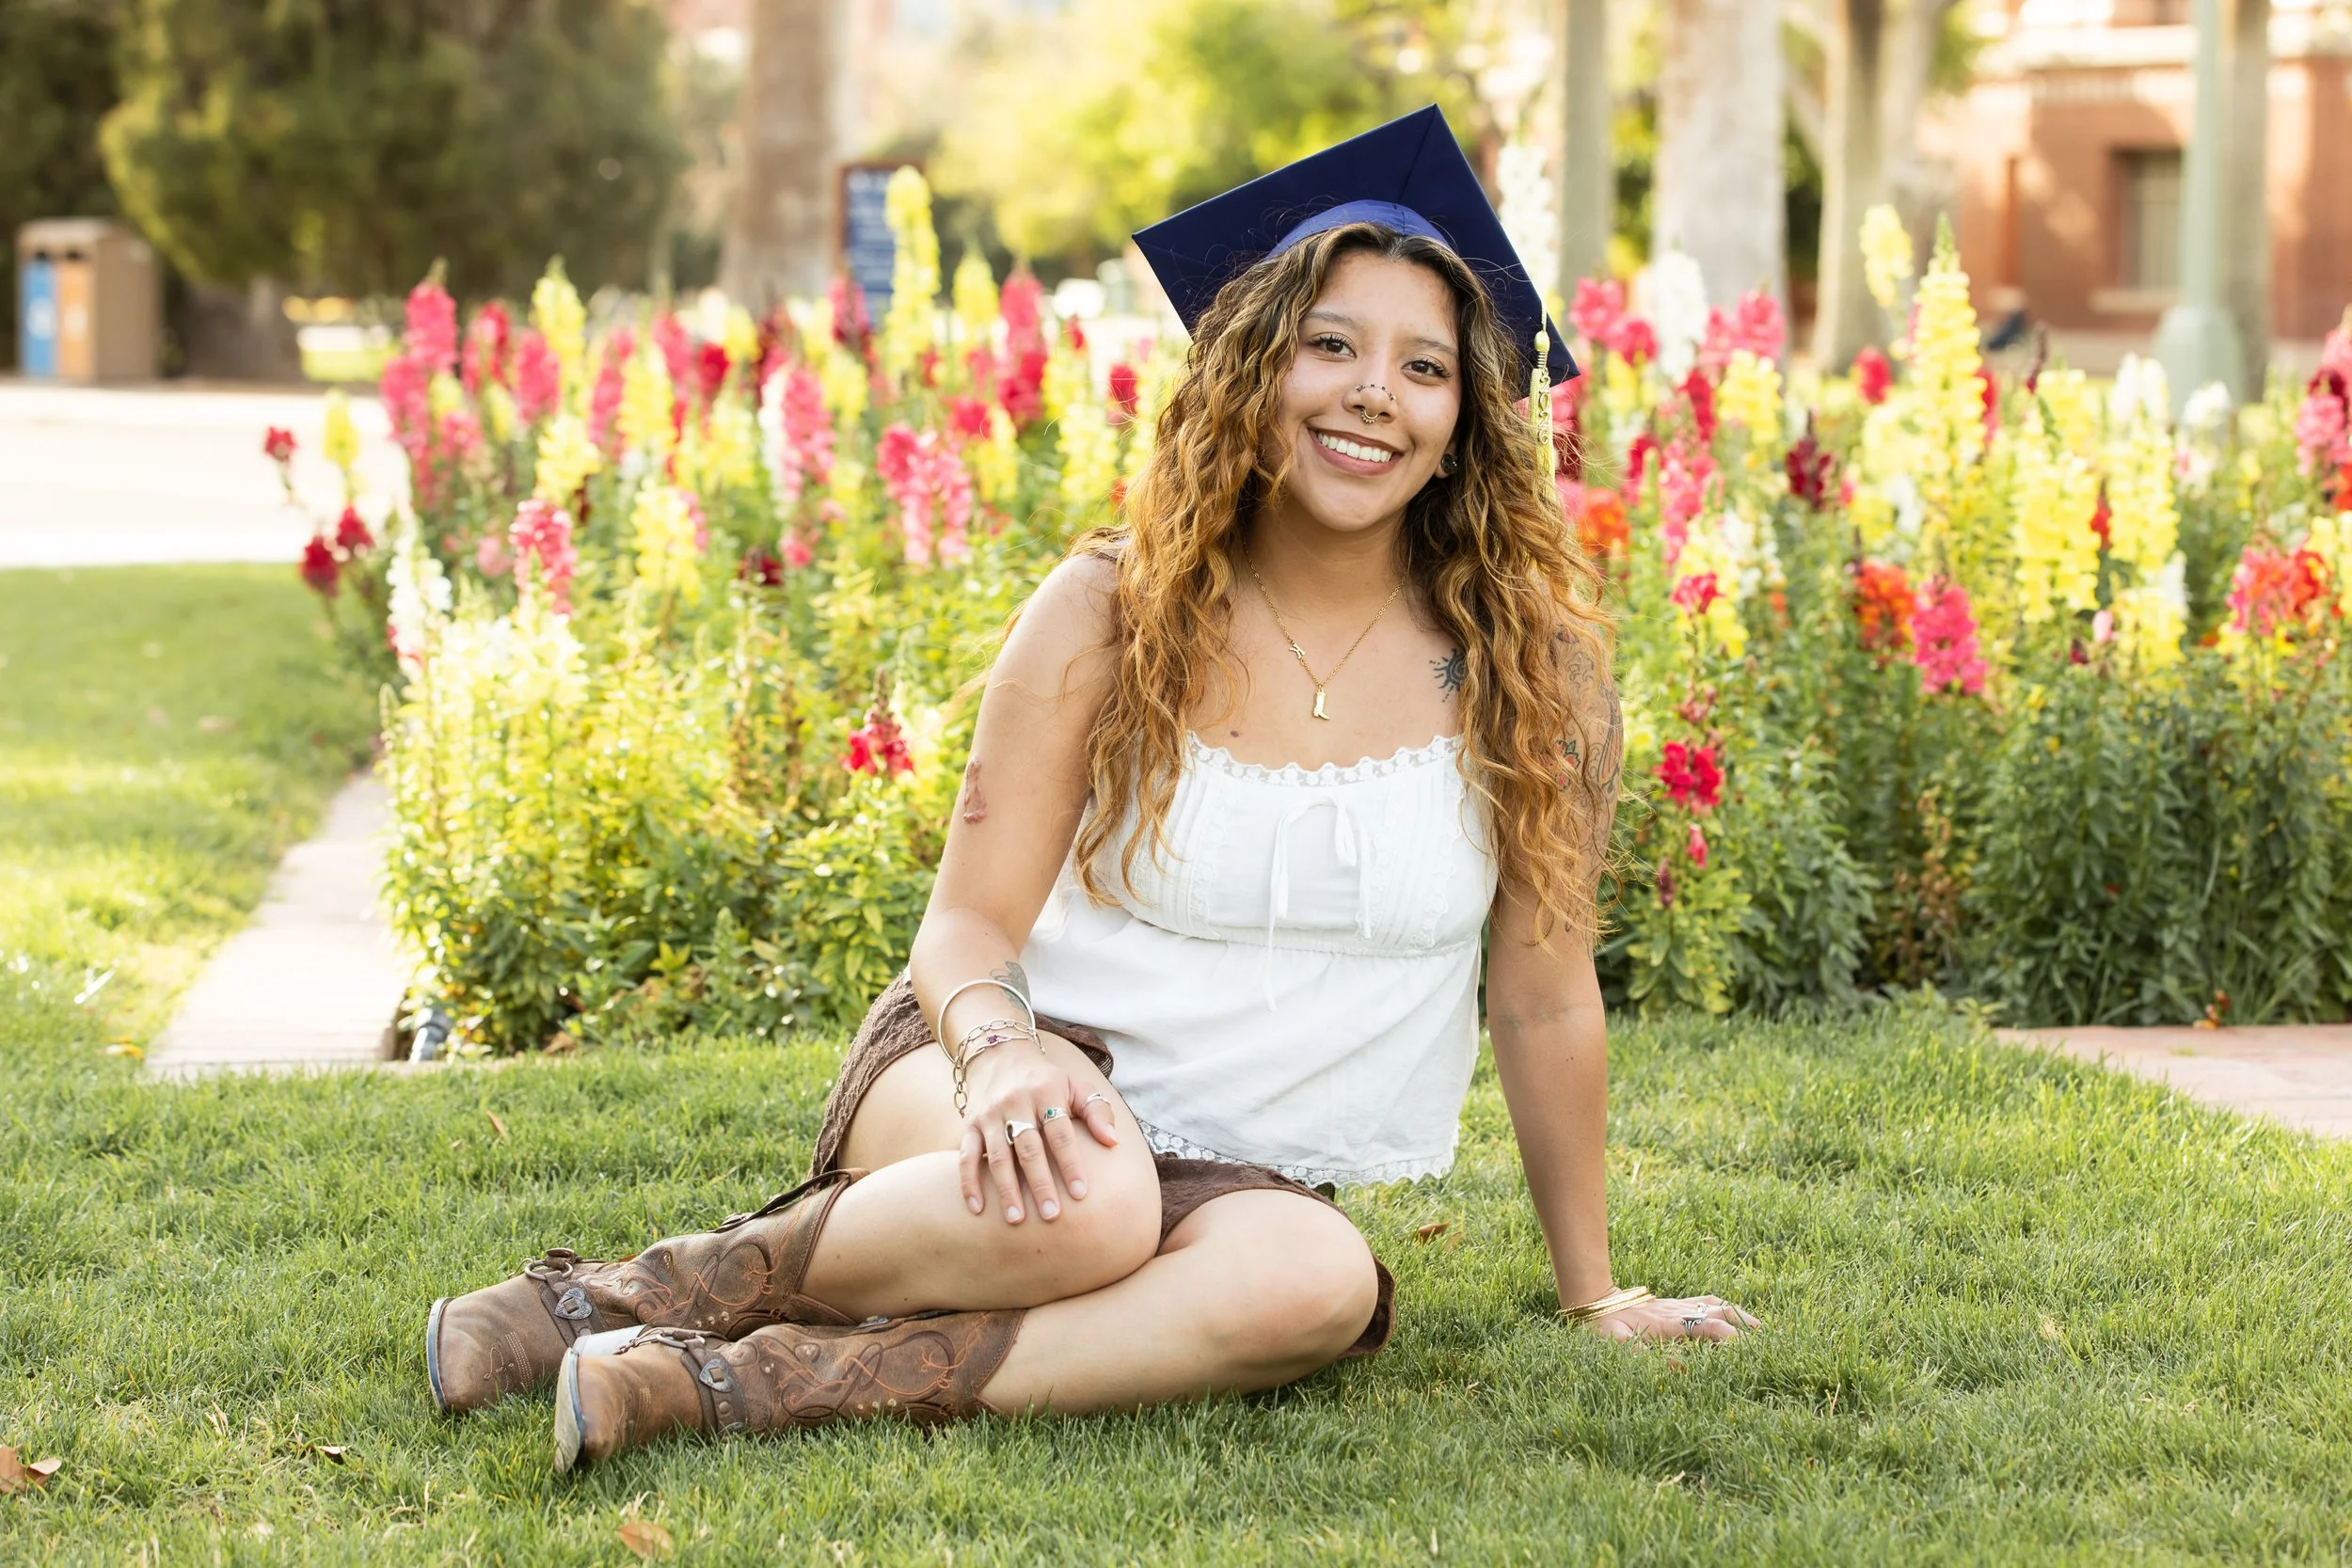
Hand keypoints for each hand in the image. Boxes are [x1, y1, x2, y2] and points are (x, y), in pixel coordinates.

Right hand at [955, 1036, 1120, 1223]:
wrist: (1000, 1054)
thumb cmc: (1046, 1080)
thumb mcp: (1075, 1086)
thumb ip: (1097, 1111)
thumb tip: (1113, 1142)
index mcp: (1046, 1093)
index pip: (1060, 1133)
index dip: (1071, 1163)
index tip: (1081, 1194)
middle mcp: (1015, 1103)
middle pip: (1029, 1148)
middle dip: (1040, 1183)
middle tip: (1051, 1215)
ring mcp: (990, 1115)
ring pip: (997, 1156)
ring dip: (1006, 1189)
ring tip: (1016, 1219)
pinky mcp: (970, 1125)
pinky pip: (966, 1155)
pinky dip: (968, 1182)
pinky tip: (978, 1208)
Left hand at [1579, 1293, 1759, 1342]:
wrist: (1591, 1301)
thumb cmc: (1601, 1328)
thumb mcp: (1616, 1346)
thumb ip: (1641, 1355)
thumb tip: (1678, 1368)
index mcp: (1669, 1324)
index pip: (1710, 1328)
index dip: (1732, 1338)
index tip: (1750, 1352)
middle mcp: (1677, 1312)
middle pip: (1720, 1313)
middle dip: (1744, 1324)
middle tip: (1768, 1341)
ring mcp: (1676, 1305)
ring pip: (1715, 1305)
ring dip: (1738, 1314)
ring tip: (1759, 1328)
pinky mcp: (1672, 1305)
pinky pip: (1703, 1302)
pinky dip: (1722, 1307)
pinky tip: (1730, 1314)